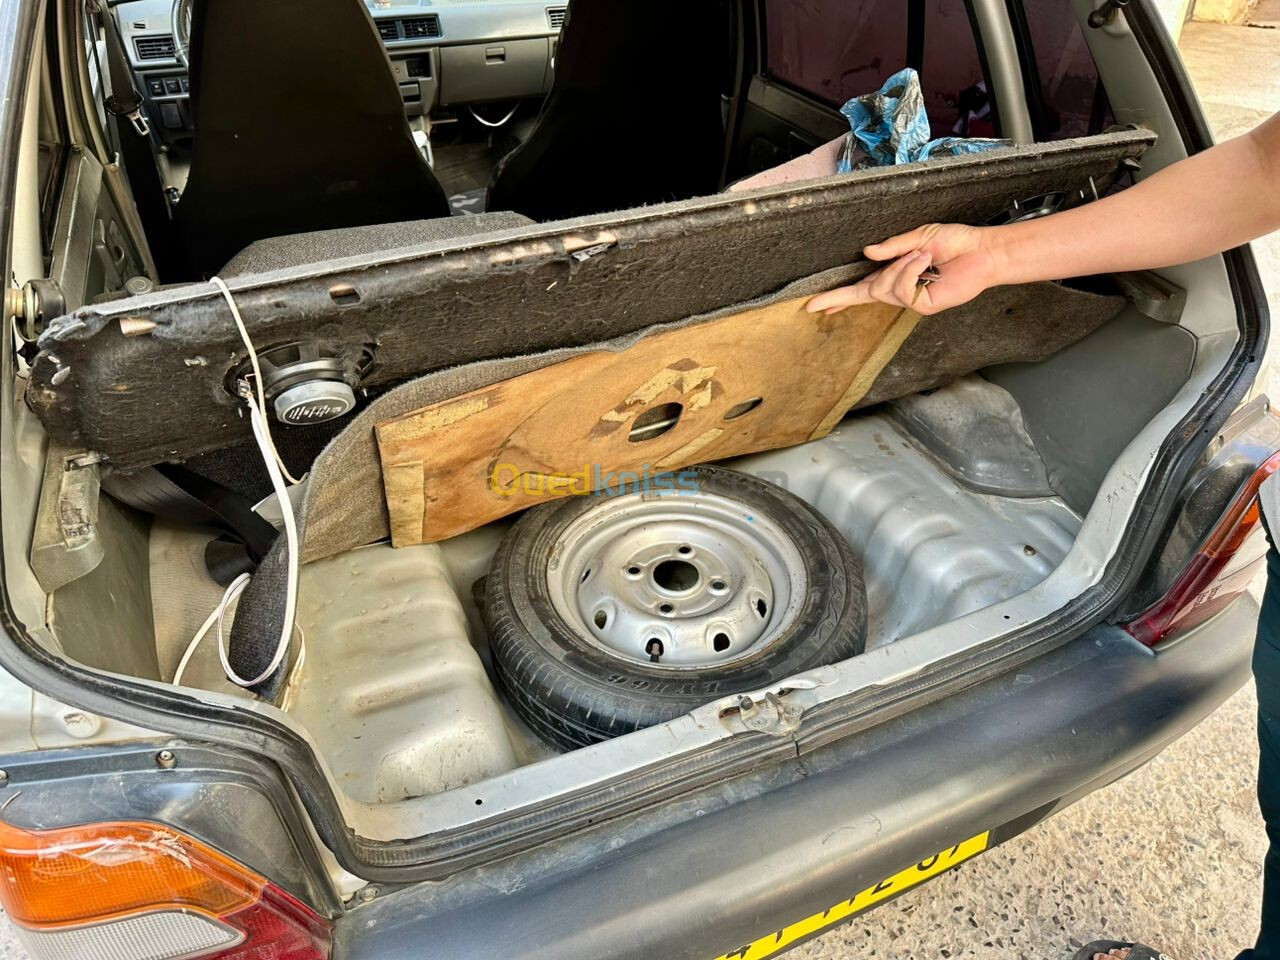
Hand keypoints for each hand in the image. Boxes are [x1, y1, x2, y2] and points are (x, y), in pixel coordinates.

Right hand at [806, 223, 999, 315]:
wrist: (982, 251)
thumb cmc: (956, 242)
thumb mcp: (919, 237)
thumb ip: (893, 246)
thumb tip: (867, 252)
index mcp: (897, 273)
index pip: (862, 289)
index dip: (839, 298)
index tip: (816, 306)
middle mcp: (901, 289)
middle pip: (863, 294)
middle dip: (839, 298)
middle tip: (815, 305)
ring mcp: (912, 299)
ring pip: (883, 289)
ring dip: (900, 267)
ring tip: (923, 255)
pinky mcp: (923, 305)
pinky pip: (902, 290)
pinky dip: (911, 271)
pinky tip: (926, 261)